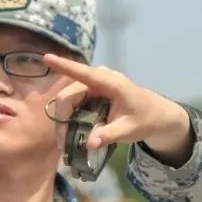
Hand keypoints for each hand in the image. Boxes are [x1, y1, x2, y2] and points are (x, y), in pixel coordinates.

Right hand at [43, 55, 192, 164]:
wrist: (155, 115)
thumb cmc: (144, 118)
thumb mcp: (129, 130)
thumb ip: (109, 135)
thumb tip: (89, 144)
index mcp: (110, 82)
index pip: (84, 73)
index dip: (65, 66)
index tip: (47, 58)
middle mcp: (98, 80)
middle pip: (68, 95)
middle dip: (62, 118)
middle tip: (62, 143)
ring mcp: (92, 86)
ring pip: (67, 101)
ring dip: (63, 121)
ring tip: (65, 142)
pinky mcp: (89, 94)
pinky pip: (73, 104)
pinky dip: (69, 119)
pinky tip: (70, 135)